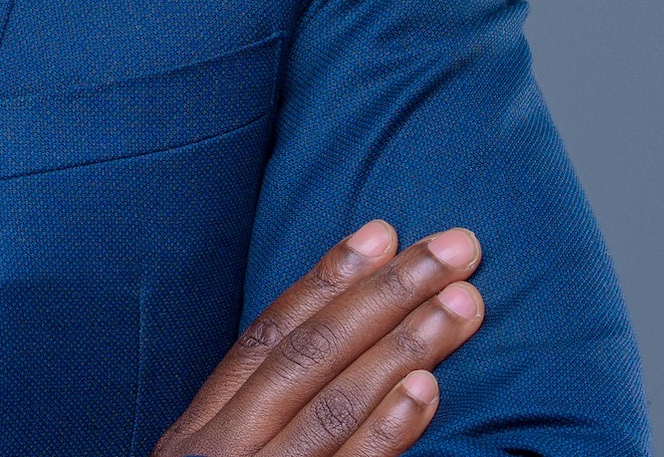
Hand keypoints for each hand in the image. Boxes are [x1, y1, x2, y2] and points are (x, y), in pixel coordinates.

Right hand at [153, 220, 485, 456]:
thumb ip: (257, 427)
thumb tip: (336, 363)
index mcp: (199, 434)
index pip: (266, 335)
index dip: (326, 278)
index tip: (381, 230)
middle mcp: (217, 454)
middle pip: (307, 353)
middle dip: (387, 292)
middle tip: (455, 247)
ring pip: (331, 401)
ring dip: (405, 346)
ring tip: (463, 305)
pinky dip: (386, 430)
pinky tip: (426, 393)